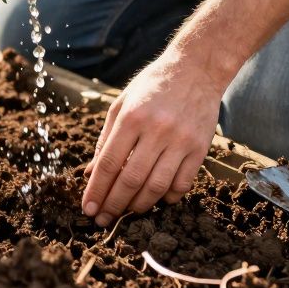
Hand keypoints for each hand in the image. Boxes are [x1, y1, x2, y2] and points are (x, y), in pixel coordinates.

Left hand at [82, 48, 231, 225]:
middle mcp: (156, 130)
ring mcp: (180, 140)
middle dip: (113, 204)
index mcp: (131, 118)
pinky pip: (183, 183)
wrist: (196, 68)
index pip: (108, 163)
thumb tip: (91, 173)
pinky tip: (157, 198)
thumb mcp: (122, 103)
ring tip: (128, 211)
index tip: (88, 208)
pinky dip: (168, 197)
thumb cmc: (153, 85)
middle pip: (130, 179)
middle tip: (103, 219)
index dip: (96, 190)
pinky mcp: (200, 148)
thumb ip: (105, 138)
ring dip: (139, 205)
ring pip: (157, 186)